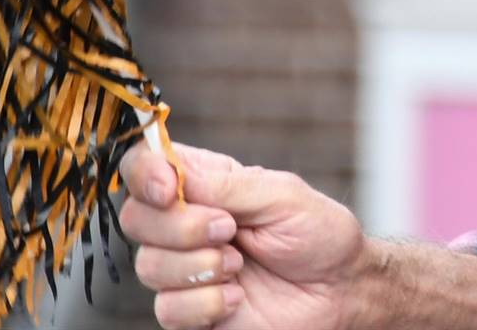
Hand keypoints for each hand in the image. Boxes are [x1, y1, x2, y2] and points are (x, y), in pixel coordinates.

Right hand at [120, 141, 366, 329]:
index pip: (145, 166)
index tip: (169, 191)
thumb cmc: (318, 233)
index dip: (144, 174)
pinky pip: (167, 309)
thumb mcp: (282, 196)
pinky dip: (206, 303)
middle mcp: (184, 223)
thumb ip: (227, 186)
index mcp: (205, 183)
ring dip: (200, 267)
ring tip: (240, 265)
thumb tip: (174, 172)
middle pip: (136, 218)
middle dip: (182, 227)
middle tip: (230, 229)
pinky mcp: (188, 310)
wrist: (339, 290)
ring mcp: (182, 268)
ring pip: (148, 265)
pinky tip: (237, 297)